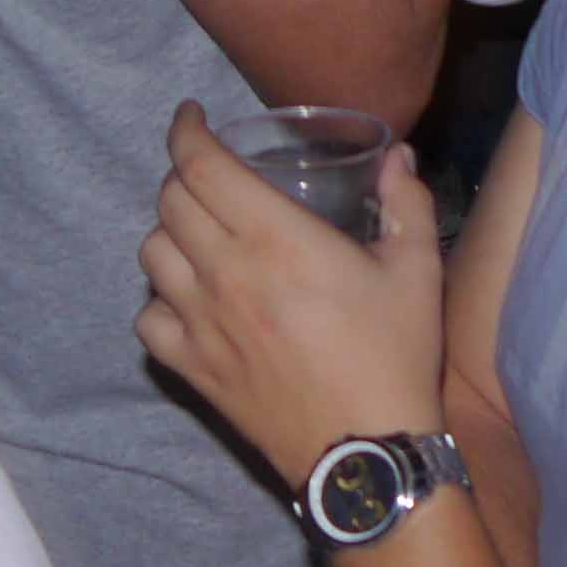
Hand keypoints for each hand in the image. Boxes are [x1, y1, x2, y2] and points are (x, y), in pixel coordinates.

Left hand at [136, 105, 448, 488]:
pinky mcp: (193, 369)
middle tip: (213, 175)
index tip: (192, 116)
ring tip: (199, 232)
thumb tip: (396, 157)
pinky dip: (159, 299)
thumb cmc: (393, 355)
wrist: (364, 450)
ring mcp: (200, 325)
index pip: (201, 167)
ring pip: (150, 255)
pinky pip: (149, 319)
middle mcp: (225, 273)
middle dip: (185, 175)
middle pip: (170, 202)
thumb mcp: (417, 272)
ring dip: (170, 231)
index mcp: (276, 239)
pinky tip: (188, 298)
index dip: (185, 131)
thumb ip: (405, 205)